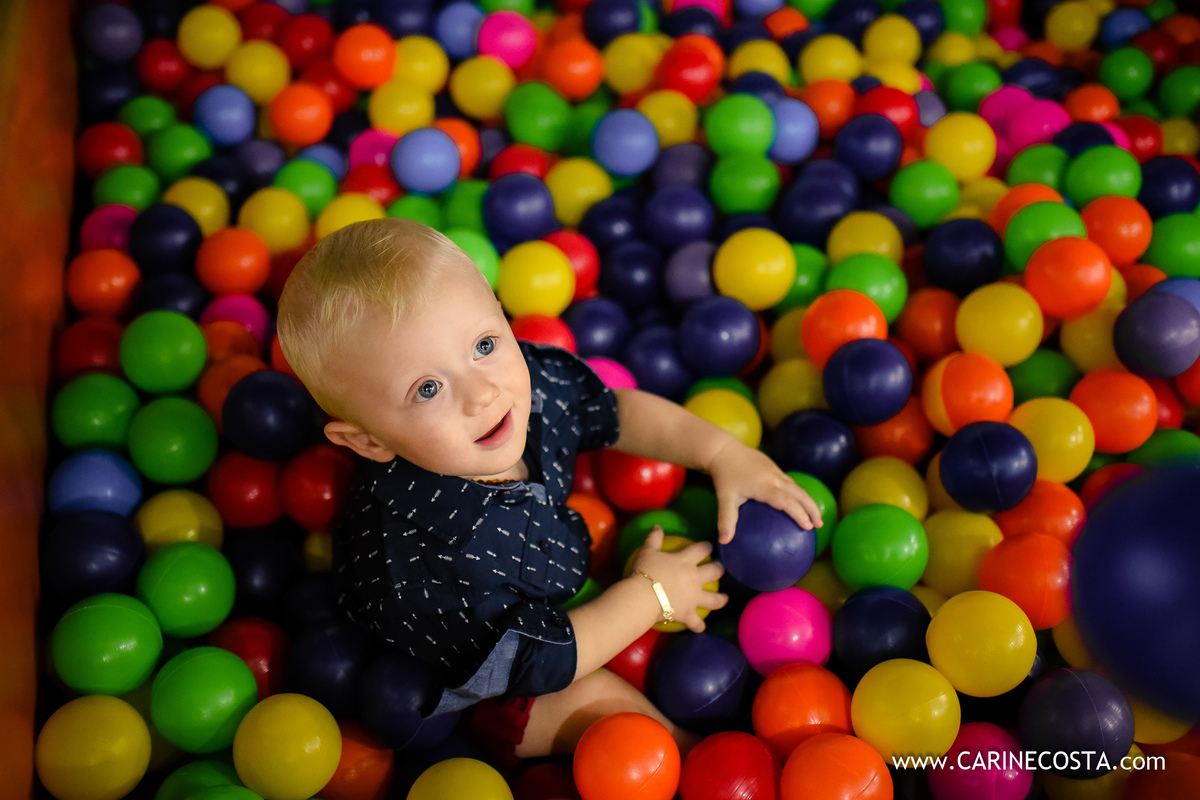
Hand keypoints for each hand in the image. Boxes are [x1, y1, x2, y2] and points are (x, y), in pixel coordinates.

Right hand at [631, 527, 726, 632]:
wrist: (644, 596)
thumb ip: (654, 538)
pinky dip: (698, 626)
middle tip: (719, 569)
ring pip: (714, 599)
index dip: (707, 546)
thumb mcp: (648, 552)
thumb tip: (657, 526)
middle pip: (714, 571)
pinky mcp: (689, 613)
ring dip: (721, 599)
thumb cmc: (646, 572)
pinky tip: (700, 627)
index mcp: (686, 561)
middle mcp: (695, 578)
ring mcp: (694, 597)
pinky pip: (696, 623)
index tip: (709, 546)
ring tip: (724, 598)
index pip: (702, 549)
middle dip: (719, 569)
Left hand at [707, 438, 823, 544]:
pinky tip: (797, 504)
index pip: (787, 501)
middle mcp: (775, 478)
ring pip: (797, 487)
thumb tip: (724, 541)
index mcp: (765, 486)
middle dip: (812, 509)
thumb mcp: (724, 498)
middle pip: (800, 494)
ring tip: (814, 518)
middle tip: (819, 525)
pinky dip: (798, 494)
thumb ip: (726, 520)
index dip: (799, 513)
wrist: (724, 449)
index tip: (808, 527)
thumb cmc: (725, 475)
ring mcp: (776, 471)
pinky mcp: (774, 468)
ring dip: (808, 501)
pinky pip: (790, 483)